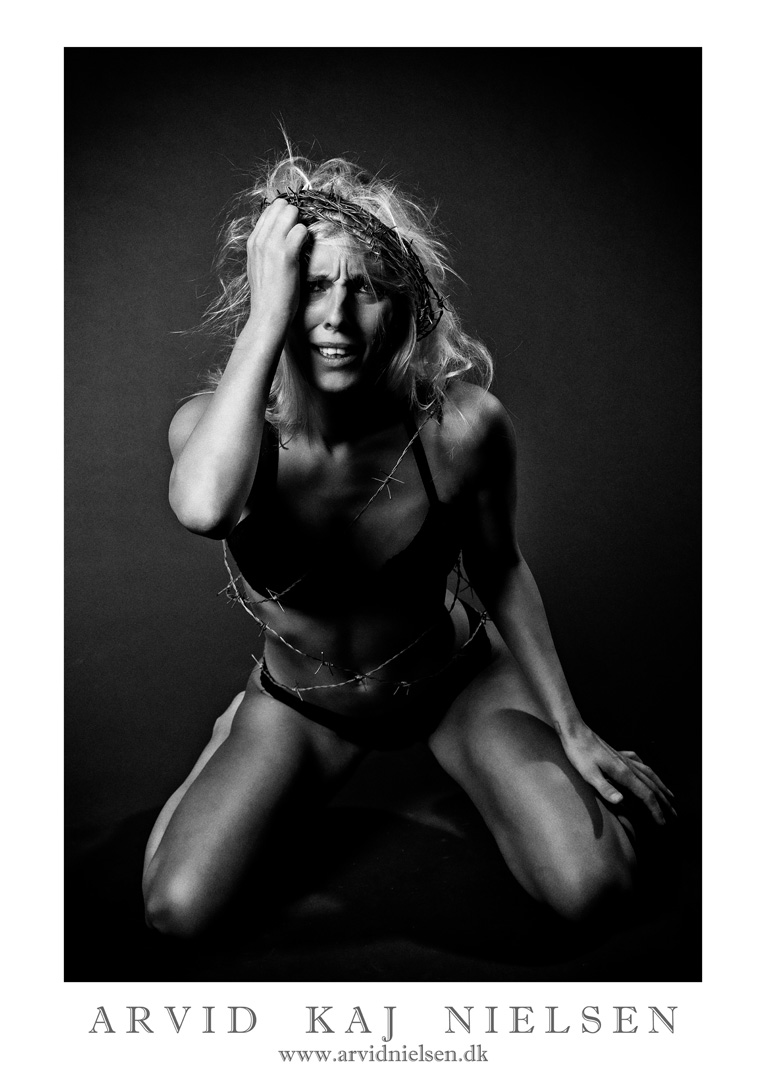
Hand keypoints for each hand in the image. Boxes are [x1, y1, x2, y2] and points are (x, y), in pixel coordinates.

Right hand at [246, 198, 308, 330]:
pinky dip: (307, 236)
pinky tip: (305, 250)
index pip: (269, 210)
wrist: (267, 314)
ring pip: (292, 213)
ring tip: (302, 243)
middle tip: (299, 235)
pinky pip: (301, 230)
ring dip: (301, 225)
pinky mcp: (286, 254)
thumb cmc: (268, 295)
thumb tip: (277, 237)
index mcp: (253, 241)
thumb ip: (265, 249)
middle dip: (294, 216)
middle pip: (281, 206)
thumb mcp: (258, 267)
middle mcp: (260, 239)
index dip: (284, 216)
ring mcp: (272, 244)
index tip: (291, 229)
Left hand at [558, 724, 675, 824]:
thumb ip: (605, 788)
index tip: (663, 823)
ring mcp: (624, 758)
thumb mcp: (588, 773)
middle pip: (652, 786)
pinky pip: (639, 763)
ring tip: (670, 796)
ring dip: (661, 786)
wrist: (574, 730)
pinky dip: (647, 770)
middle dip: (664, 802)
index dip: (655, 810)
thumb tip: (621, 802)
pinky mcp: (618, 754)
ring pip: (649, 774)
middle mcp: (628, 765)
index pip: (645, 795)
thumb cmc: (578, 752)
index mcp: (623, 773)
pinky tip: (647, 771)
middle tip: (674, 816)